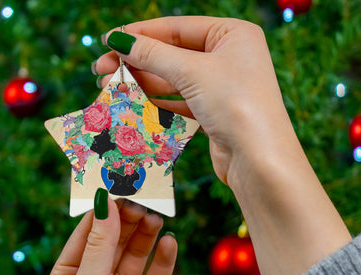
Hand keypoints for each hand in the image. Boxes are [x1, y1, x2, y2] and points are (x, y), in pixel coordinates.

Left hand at [46, 199, 176, 274]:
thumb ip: (99, 245)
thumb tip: (105, 203)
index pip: (88, 233)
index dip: (103, 211)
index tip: (119, 187)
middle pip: (115, 241)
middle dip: (128, 220)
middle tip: (144, 201)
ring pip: (137, 255)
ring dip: (146, 236)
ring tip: (157, 217)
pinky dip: (164, 260)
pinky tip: (170, 243)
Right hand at [95, 16, 289, 184]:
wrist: (258, 160)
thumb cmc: (235, 104)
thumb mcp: (192, 71)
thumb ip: (154, 54)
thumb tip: (119, 40)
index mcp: (233, 34)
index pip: (177, 28)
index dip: (140, 34)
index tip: (109, 40)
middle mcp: (229, 58)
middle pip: (173, 54)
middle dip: (137, 62)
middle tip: (102, 69)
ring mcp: (222, 87)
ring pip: (174, 80)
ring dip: (143, 84)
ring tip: (111, 87)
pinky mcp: (215, 113)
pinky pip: (181, 102)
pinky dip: (158, 103)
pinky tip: (135, 104)